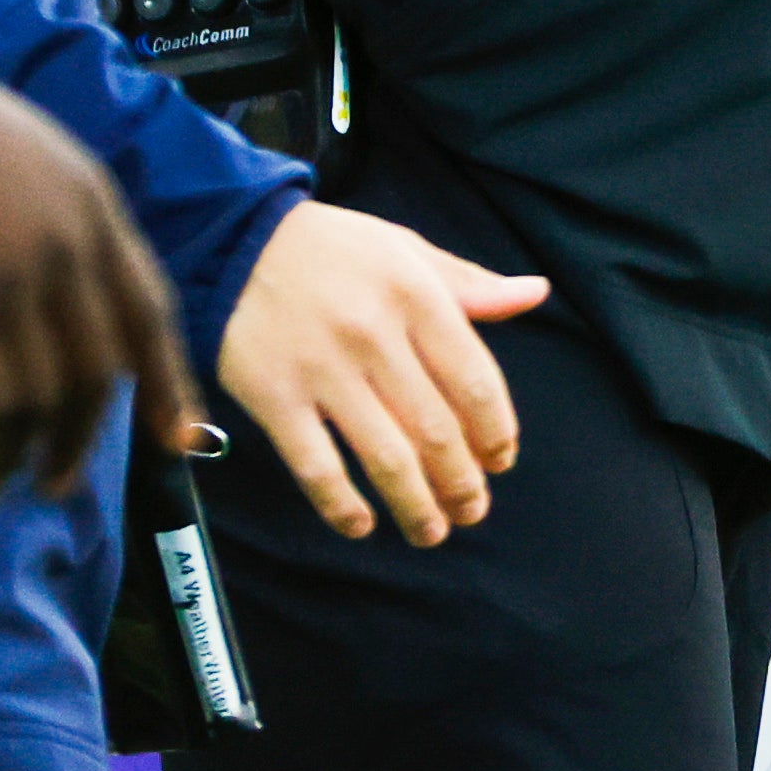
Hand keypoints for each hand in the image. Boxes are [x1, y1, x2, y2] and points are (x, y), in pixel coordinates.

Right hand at [0, 34, 198, 499]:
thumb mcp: (37, 159)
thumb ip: (63, 227)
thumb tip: (68, 308)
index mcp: (94, 207)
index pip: (149, 312)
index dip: (169, 382)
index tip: (181, 438)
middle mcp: (67, 246)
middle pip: (98, 370)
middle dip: (83, 439)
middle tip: (59, 480)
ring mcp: (11, 276)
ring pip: (41, 397)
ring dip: (22, 455)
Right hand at [215, 202, 546, 543]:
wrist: (235, 239)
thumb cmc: (334, 249)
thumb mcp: (406, 251)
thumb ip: (470, 283)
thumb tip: (535, 294)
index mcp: (415, 295)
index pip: (475, 381)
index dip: (496, 433)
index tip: (500, 462)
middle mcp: (373, 333)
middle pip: (435, 430)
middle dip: (461, 483)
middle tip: (471, 510)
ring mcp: (321, 368)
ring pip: (385, 457)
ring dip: (416, 506)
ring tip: (431, 531)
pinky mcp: (272, 395)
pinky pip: (316, 467)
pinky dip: (342, 506)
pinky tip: (362, 524)